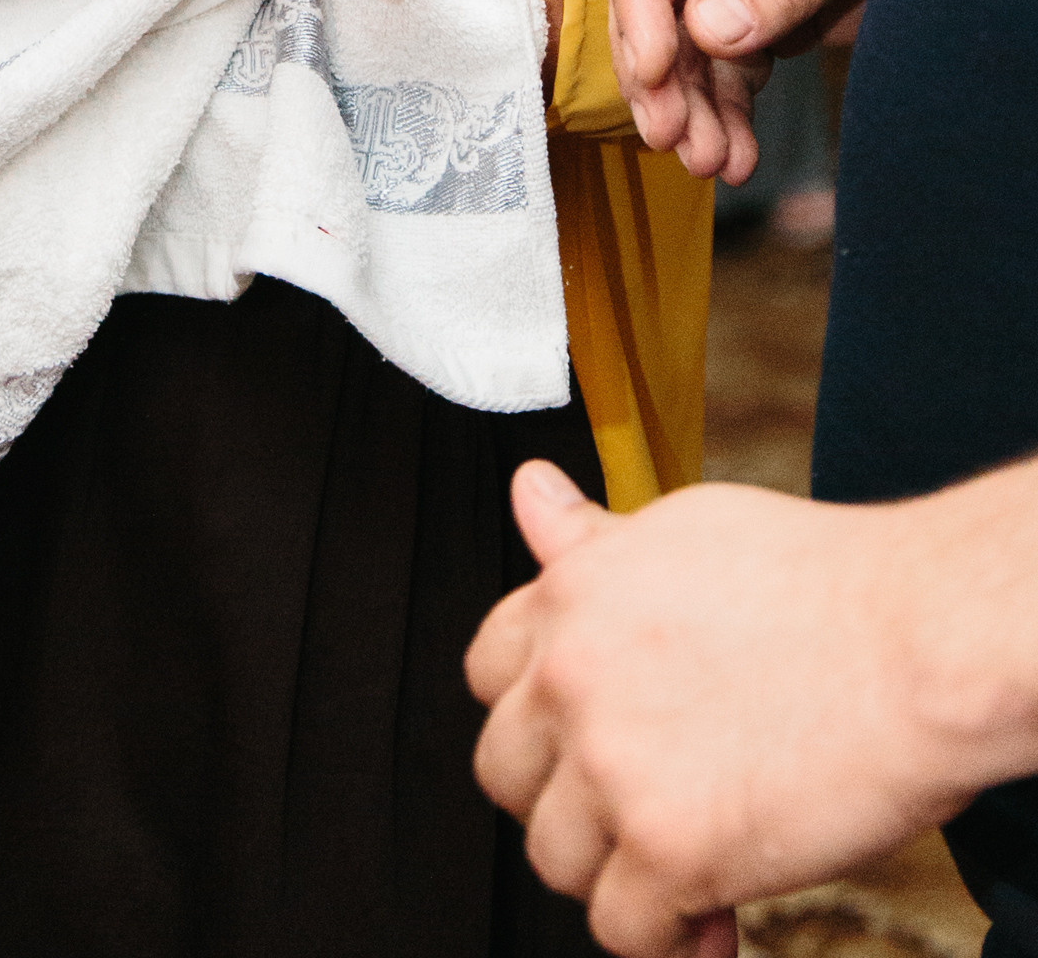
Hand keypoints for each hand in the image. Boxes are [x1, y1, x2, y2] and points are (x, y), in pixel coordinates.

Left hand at [468, 456, 1037, 957]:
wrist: (918, 641)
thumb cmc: (826, 583)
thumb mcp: (685, 530)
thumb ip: (595, 540)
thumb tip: (530, 493)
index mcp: (571, 595)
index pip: (488, 673)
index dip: (540, 716)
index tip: (586, 741)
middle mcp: (571, 675)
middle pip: (507, 772)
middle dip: (567, 798)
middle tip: (640, 809)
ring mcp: (611, 764)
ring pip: (555, 857)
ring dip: (616, 871)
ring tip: (685, 864)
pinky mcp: (667, 846)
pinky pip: (623, 929)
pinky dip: (667, 939)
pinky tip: (714, 916)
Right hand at [605, 0, 952, 181]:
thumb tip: (707, 33)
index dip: (640, 0)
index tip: (654, 70)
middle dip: (658, 67)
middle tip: (672, 136)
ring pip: (684, 33)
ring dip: (690, 101)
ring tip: (708, 162)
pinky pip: (727, 55)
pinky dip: (726, 105)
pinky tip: (735, 152)